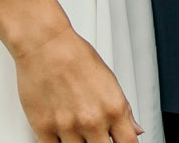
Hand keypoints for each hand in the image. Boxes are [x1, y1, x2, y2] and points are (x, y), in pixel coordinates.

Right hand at [13, 23, 142, 142]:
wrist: (45, 44)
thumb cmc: (76, 56)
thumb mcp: (110, 81)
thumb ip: (124, 110)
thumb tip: (135, 130)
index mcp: (113, 108)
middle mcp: (92, 120)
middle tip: (97, 135)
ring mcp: (68, 127)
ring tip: (78, 130)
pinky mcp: (43, 128)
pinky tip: (63, 134)